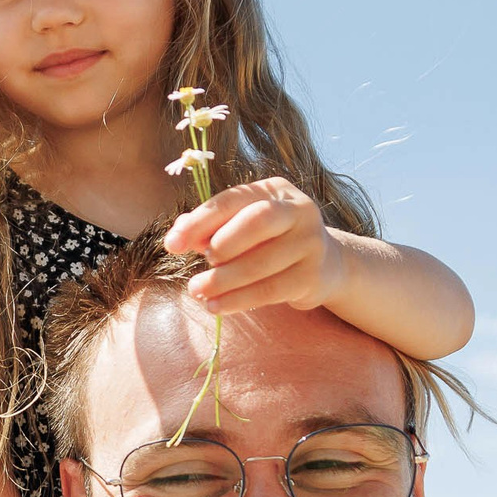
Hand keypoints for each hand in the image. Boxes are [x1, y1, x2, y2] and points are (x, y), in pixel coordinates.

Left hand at [163, 177, 356, 316]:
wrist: (325, 265)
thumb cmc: (270, 242)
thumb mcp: (242, 227)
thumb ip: (211, 228)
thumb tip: (178, 235)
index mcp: (275, 190)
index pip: (232, 199)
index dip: (199, 221)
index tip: (172, 245)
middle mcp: (299, 210)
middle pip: (257, 221)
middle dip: (221, 244)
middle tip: (202, 263)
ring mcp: (310, 243)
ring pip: (261, 262)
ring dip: (223, 280)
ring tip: (198, 291)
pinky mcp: (312, 276)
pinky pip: (270, 290)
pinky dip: (239, 300)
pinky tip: (217, 306)